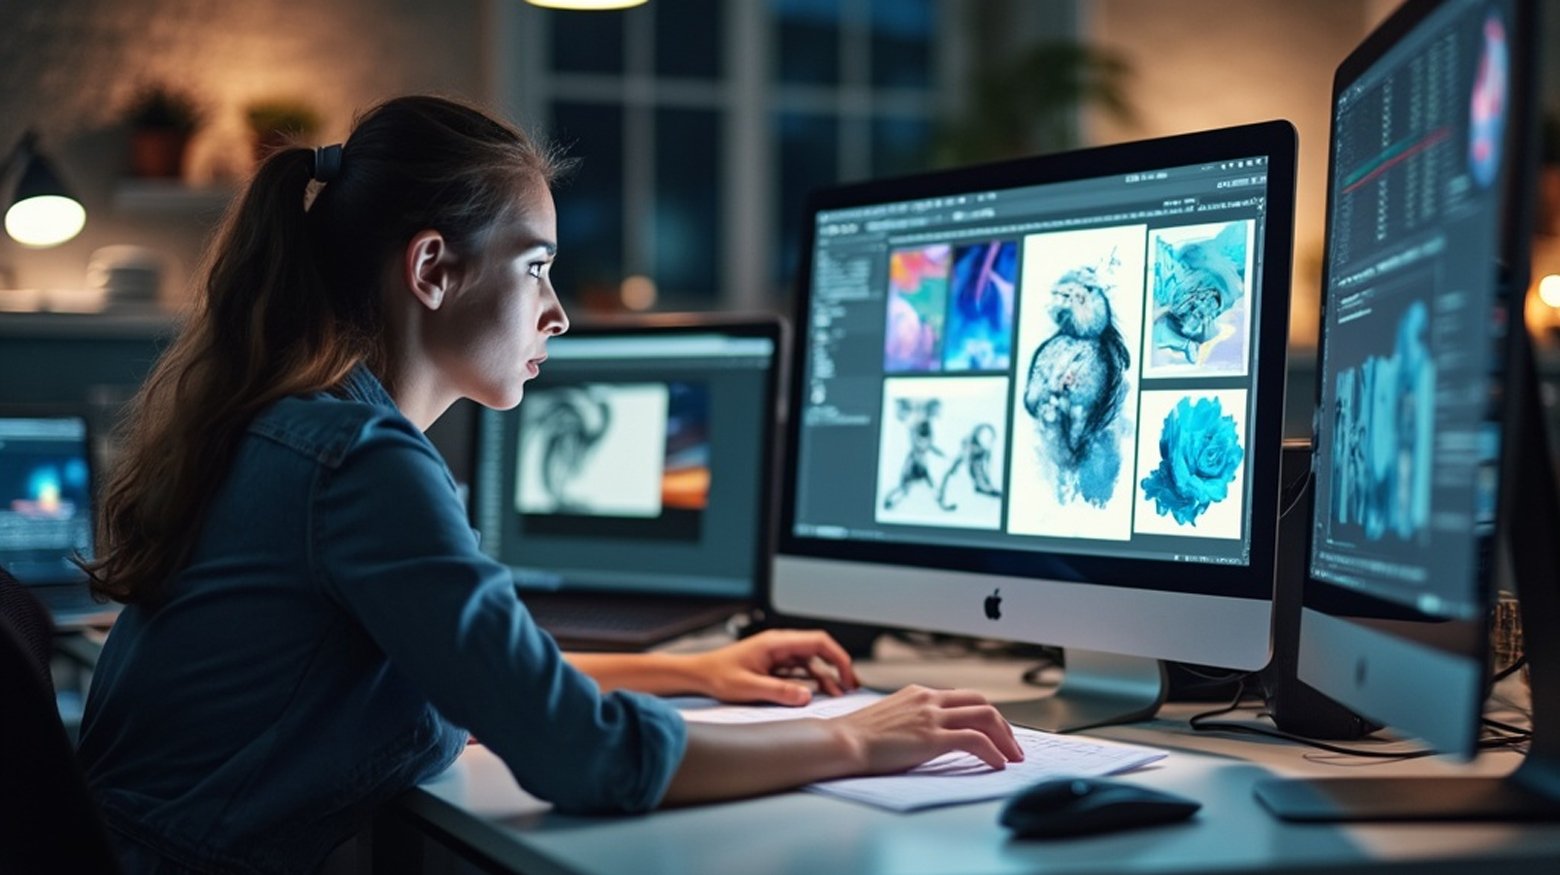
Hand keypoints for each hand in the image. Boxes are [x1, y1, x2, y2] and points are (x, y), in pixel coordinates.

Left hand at [688, 629, 858, 704]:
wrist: (698, 675)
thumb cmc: (717, 676)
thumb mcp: (748, 687)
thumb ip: (778, 691)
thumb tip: (806, 696)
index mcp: (776, 643)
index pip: (818, 641)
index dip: (838, 657)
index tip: (848, 676)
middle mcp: (780, 645)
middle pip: (819, 650)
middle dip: (837, 667)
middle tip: (851, 687)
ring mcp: (777, 655)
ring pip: (811, 663)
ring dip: (825, 677)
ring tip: (838, 695)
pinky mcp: (773, 666)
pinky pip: (799, 671)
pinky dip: (811, 681)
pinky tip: (818, 694)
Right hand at [832, 684, 1022, 772]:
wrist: (841, 742)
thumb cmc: (857, 737)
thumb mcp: (890, 718)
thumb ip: (912, 720)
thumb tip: (926, 736)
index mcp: (919, 693)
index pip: (964, 698)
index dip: (985, 715)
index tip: (995, 733)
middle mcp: (929, 699)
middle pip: (982, 703)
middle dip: (1003, 725)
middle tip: (1012, 746)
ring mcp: (932, 716)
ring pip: (985, 717)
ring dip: (1005, 738)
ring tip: (1012, 756)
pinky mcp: (932, 737)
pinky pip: (975, 740)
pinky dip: (993, 752)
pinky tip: (997, 764)